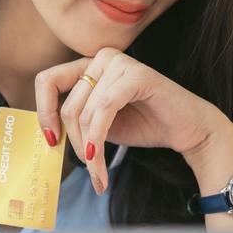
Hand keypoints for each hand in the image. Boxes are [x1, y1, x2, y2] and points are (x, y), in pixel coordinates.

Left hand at [34, 47, 232, 194]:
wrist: (188, 130)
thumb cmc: (146, 124)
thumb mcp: (100, 123)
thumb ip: (76, 121)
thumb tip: (46, 134)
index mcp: (90, 65)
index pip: (47, 81)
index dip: (43, 112)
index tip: (52, 140)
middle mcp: (101, 58)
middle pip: (67, 105)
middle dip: (75, 143)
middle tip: (89, 169)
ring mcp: (119, 62)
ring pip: (83, 112)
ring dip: (89, 150)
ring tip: (99, 174)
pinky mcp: (137, 75)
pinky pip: (103, 110)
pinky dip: (98, 139)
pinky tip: (100, 161)